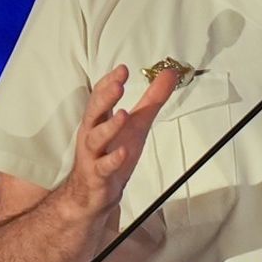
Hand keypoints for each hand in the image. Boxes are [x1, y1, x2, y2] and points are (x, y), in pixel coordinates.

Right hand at [61, 65, 180, 215]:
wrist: (93, 193)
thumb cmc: (112, 153)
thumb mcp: (137, 124)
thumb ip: (152, 99)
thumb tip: (169, 73)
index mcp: (100, 120)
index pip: (100, 96)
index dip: (109, 82)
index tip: (122, 69)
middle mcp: (92, 134)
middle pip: (94, 113)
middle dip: (105, 98)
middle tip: (118, 85)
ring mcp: (93, 156)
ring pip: (95, 140)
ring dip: (109, 127)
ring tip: (123, 114)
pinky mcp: (98, 176)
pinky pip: (103, 168)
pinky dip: (112, 160)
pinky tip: (123, 152)